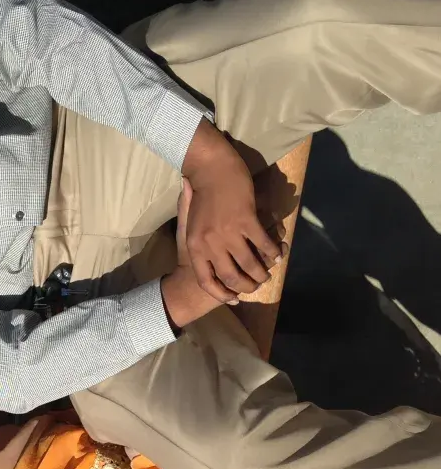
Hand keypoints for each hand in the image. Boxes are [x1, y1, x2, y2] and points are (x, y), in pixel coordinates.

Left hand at [183, 124, 282, 301]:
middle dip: (246, 286)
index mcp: (195, 248)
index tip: (233, 299)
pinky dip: (272, 252)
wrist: (210, 169)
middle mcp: (210, 244)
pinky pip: (262, 243)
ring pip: (249, 263)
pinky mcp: (247, 220)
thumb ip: (197, 247)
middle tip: (256, 287)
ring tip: (267, 275)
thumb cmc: (201, 197)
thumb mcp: (190, 226)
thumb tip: (208, 269)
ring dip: (262, 272)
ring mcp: (228, 233)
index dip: (220, 294)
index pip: (206, 281)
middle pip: (231, 276)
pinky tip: (279, 255)